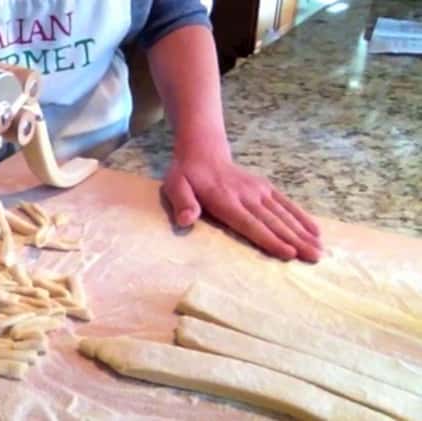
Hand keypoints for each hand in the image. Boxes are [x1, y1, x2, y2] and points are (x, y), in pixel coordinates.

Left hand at [163, 151, 321, 261]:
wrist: (203, 153)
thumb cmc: (187, 176)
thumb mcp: (175, 186)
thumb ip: (182, 203)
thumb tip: (188, 219)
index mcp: (225, 199)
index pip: (250, 223)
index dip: (269, 239)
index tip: (288, 253)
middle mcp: (246, 195)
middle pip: (273, 221)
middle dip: (295, 240)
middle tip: (314, 258)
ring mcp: (259, 190)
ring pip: (283, 214)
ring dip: (302, 232)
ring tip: (319, 250)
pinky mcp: (265, 188)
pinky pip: (286, 204)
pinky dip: (302, 217)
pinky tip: (316, 231)